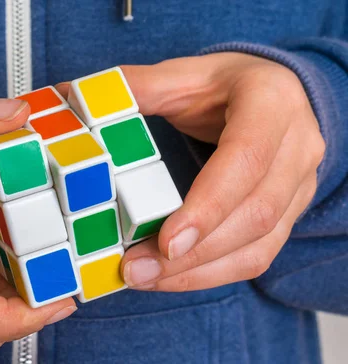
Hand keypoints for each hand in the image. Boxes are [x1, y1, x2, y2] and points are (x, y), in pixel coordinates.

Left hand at [119, 53, 324, 291]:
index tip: (167, 241)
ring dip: (198, 272)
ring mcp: (299, 186)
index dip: (209, 204)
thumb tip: (74, 98)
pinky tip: (169, 277)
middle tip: (135, 269)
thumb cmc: (223, 86)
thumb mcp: (182, 75)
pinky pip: (256, 257)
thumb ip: (137, 88)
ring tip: (143, 278)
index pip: (247, 159)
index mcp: (271, 103)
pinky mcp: (289, 215)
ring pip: (259, 246)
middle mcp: (297, 148)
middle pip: (256, 213)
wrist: (272, 95)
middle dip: (194, 253)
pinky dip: (210, 274)